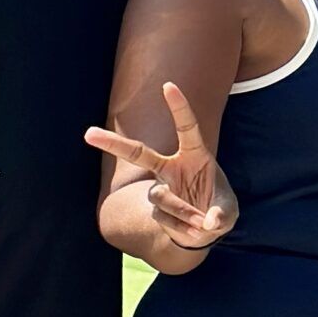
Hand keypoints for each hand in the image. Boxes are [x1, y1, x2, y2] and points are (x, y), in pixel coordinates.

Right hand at [86, 81, 236, 254]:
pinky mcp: (156, 211)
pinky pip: (165, 218)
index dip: (178, 107)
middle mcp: (172, 168)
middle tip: (88, 134)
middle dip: (113, 144)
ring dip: (182, 210)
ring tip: (200, 223)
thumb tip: (209, 222)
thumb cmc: (219, 208)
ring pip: (160, 196)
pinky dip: (183, 227)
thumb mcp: (229, 211)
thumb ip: (222, 214)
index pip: (186, 127)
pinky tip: (194, 230)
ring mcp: (161, 189)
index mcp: (193, 155)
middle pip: (139, 153)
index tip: (168, 86)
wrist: (205, 231)